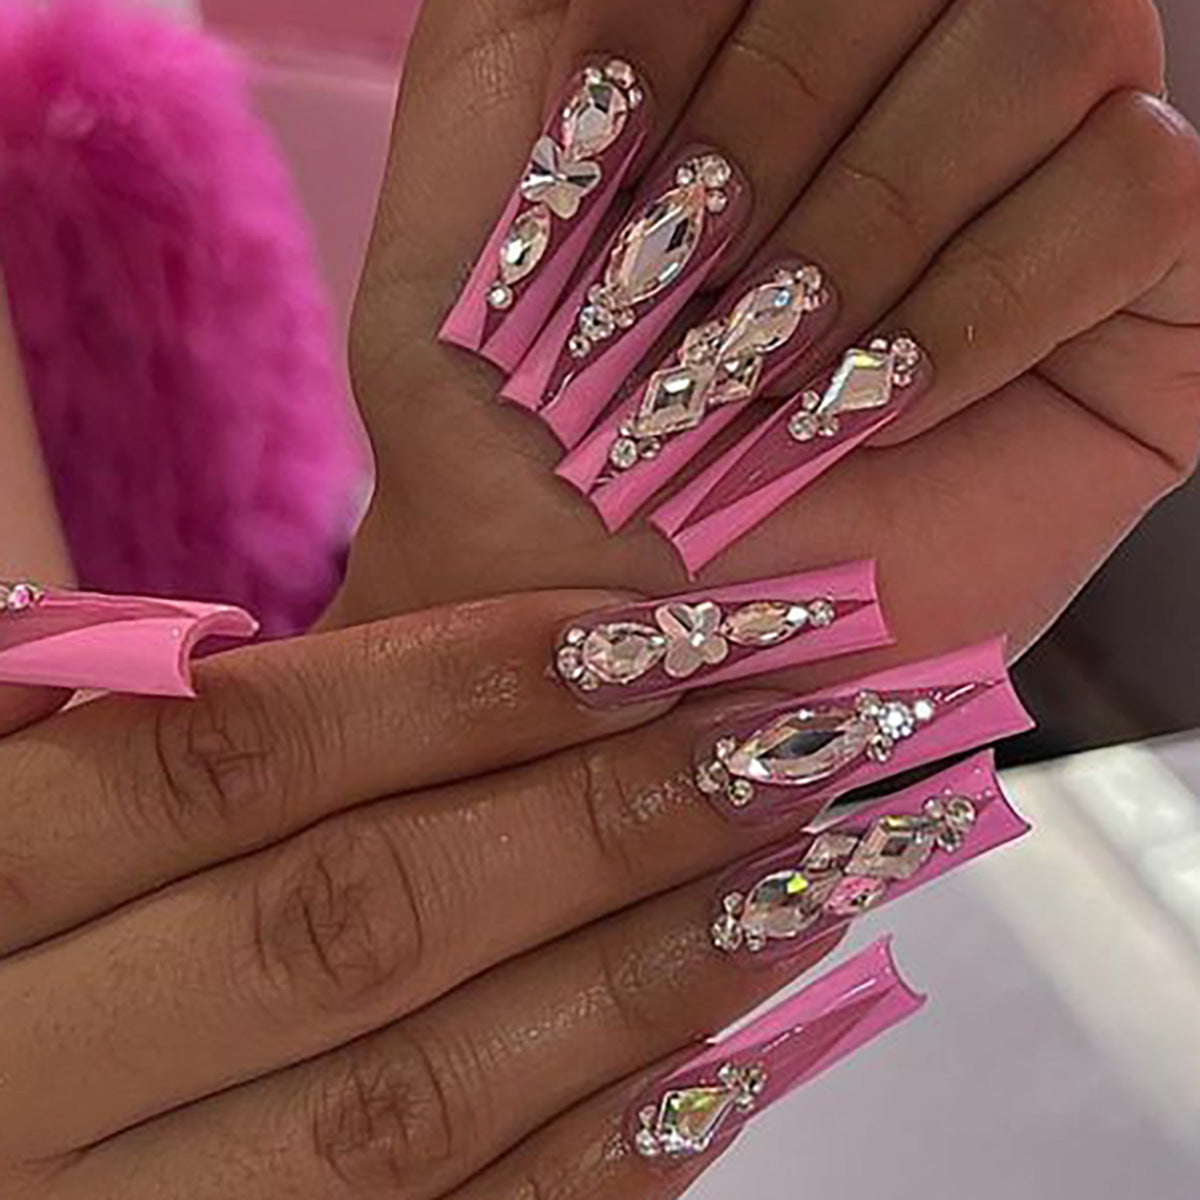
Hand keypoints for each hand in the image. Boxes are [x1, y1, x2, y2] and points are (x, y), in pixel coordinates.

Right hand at [0, 591, 859, 1199]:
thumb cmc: (1, 950)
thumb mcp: (5, 818)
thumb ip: (117, 736)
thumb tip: (264, 635)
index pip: (237, 759)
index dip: (455, 685)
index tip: (642, 635)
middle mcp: (34, 1086)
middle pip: (355, 924)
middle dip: (590, 824)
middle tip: (771, 745)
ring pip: (419, 1102)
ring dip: (635, 981)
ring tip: (794, 877)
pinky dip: (600, 1161)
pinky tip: (724, 1063)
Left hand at [345, 0, 1199, 671]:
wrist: (599, 634)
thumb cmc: (519, 439)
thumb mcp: (468, 193)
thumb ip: (535, 8)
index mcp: (777, 35)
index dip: (700, 23)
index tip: (608, 143)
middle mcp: (920, 86)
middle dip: (777, 115)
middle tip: (687, 286)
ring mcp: (1040, 188)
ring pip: (1059, 32)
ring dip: (881, 214)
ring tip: (773, 362)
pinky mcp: (1137, 309)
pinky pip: (1140, 194)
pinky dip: (986, 303)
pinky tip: (877, 406)